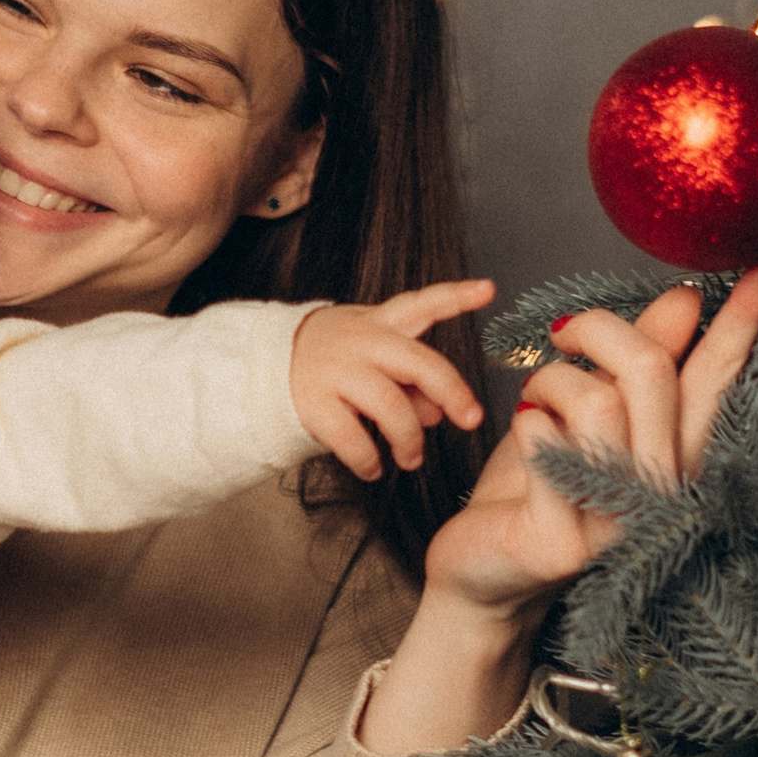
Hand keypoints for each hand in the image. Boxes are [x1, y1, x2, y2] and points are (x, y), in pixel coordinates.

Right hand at [290, 279, 494, 479]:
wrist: (269, 366)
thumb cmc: (338, 364)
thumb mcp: (375, 360)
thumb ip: (412, 381)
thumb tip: (438, 412)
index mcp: (381, 324)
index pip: (422, 304)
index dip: (456, 296)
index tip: (488, 289)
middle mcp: (362, 341)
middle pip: (419, 362)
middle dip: (452, 392)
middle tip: (470, 420)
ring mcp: (337, 370)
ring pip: (391, 406)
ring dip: (409, 439)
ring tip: (411, 458)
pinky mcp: (313, 402)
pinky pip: (353, 438)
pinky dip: (369, 460)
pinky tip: (373, 467)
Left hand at [360, 265, 757, 756]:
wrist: (482, 569)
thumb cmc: (537, 486)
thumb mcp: (591, 409)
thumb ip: (641, 359)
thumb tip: (687, 301)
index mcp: (680, 453)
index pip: (719, 377)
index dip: (741, 323)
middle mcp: (662, 491)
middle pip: (650, 371)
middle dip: (597, 330)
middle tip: (564, 335)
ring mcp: (618, 523)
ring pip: (594, 400)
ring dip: (550, 380)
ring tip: (535, 398)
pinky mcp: (563, 542)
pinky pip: (541, 439)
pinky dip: (524, 422)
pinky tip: (525, 438)